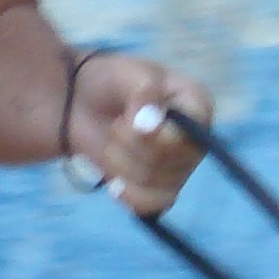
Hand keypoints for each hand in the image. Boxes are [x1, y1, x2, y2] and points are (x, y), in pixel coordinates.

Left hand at [66, 54, 211, 216]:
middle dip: (131, 145)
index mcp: (196, 105)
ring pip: (159, 184)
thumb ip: (143, 91)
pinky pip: (154, 205)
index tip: (126, 117)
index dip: (158, 133)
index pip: (193, 131)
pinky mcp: (160, 189)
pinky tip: (114, 182)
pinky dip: (130, 194)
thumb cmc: (111, 81)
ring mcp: (180, 167)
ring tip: (112, 144)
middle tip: (116, 124)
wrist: (82, 104)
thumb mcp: (126, 74)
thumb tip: (150, 123)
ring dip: (123, 166)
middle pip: (172, 160)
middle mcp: (195, 139)